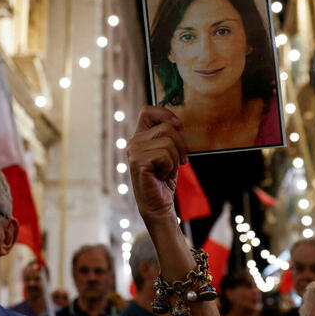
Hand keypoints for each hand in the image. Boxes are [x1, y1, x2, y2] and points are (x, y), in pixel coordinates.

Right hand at [127, 107, 187, 224]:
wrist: (158, 204)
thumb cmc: (164, 178)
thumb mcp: (170, 152)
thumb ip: (170, 136)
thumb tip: (178, 123)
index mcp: (140, 136)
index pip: (147, 111)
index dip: (164, 113)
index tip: (178, 125)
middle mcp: (134, 141)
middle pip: (166, 127)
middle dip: (180, 145)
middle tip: (177, 161)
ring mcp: (134, 151)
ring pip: (168, 142)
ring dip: (174, 160)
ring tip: (165, 171)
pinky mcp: (138, 162)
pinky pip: (165, 155)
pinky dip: (169, 168)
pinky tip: (160, 176)